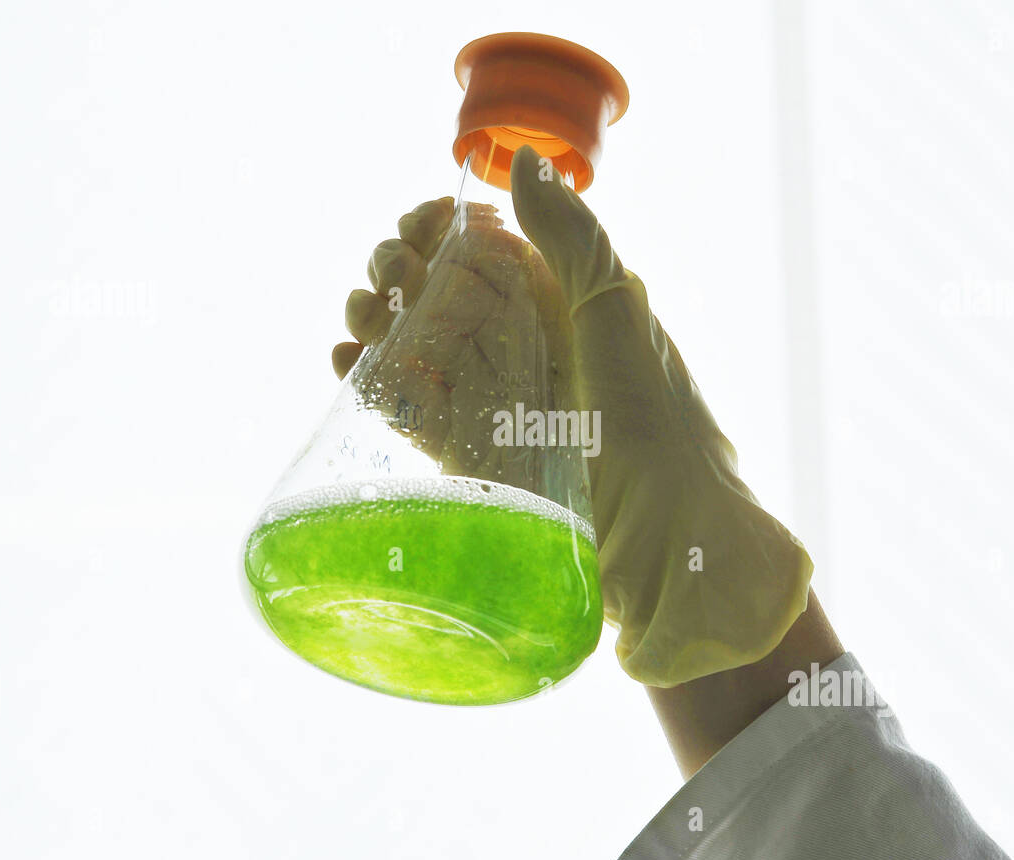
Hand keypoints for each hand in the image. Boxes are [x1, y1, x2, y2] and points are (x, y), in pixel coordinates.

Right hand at [335, 146, 812, 686]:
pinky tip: (347, 360)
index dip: (442, 224)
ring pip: (413, 342)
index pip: (484, 242)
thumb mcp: (620, 314)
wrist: (667, 544)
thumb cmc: (656, 425)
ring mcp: (491, 398)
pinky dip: (368, 377)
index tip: (420, 223)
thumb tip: (520, 160)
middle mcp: (522, 343)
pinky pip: (407, 406)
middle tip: (390, 274)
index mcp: (561, 300)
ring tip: (364, 317)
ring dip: (374, 316)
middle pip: (436, 287)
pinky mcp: (467, 453)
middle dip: (398, 266)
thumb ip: (572, 237)